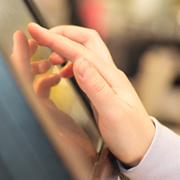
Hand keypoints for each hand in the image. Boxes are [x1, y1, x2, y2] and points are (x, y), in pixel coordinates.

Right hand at [27, 23, 154, 166]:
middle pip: (85, 40)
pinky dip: (69, 62)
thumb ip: (95, 87)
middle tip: (40, 35)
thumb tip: (79, 62)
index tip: (35, 30)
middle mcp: (109, 73)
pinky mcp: (102, 88)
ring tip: (48, 55)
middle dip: (61, 34)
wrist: (144, 149)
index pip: (78, 50)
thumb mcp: (112, 113)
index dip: (54, 39)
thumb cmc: (131, 135)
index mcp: (110, 76)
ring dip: (65, 47)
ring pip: (85, 51)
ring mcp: (106, 80)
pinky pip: (84, 66)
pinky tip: (62, 72)